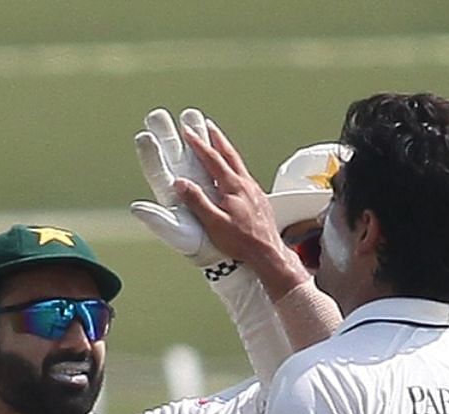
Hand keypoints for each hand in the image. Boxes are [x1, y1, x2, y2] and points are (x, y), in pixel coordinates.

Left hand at [131, 108, 223, 266]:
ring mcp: (198, 179)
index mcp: (169, 194)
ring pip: (192, 150)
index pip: (156, 169)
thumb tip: (135, 208)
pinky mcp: (215, 180)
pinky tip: (209, 128)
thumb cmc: (197, 245)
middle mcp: (181, 182)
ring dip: (190, 131)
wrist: (224, 249)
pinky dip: (209, 141)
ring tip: (189, 114)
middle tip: (156, 116)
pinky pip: (211, 155)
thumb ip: (157, 220)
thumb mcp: (176, 233)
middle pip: (170, 152)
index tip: (144, 137)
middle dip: (164, 133)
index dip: (149, 154)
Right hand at [173, 119, 306, 289]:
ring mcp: (254, 190)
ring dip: (226, 150)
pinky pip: (244, 175)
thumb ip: (197, 202)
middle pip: (229, 154)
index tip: (188, 131)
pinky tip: (232, 172)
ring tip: (218, 142)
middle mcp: (245, 184)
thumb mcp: (214, 224)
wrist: (268, 253)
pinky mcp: (259, 199)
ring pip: (238, 163)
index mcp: (233, 187)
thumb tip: (180, 183)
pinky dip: (234, 166)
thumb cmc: (241, 242)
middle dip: (216, 138)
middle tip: (206, 125)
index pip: (213, 159)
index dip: (199, 144)